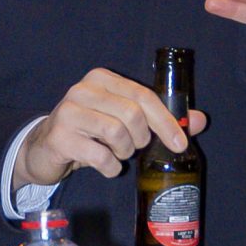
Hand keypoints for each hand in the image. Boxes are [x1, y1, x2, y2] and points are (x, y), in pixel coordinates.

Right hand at [13, 67, 205, 190]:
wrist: (44, 148)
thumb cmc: (89, 131)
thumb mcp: (122, 119)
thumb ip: (159, 118)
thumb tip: (200, 120)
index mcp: (102, 78)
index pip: (143, 95)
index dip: (166, 121)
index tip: (180, 143)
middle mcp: (83, 89)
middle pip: (132, 114)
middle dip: (142, 138)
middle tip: (135, 147)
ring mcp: (69, 112)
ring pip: (117, 133)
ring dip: (124, 152)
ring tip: (117, 154)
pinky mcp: (60, 137)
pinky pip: (100, 156)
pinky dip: (110, 166)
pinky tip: (105, 165)